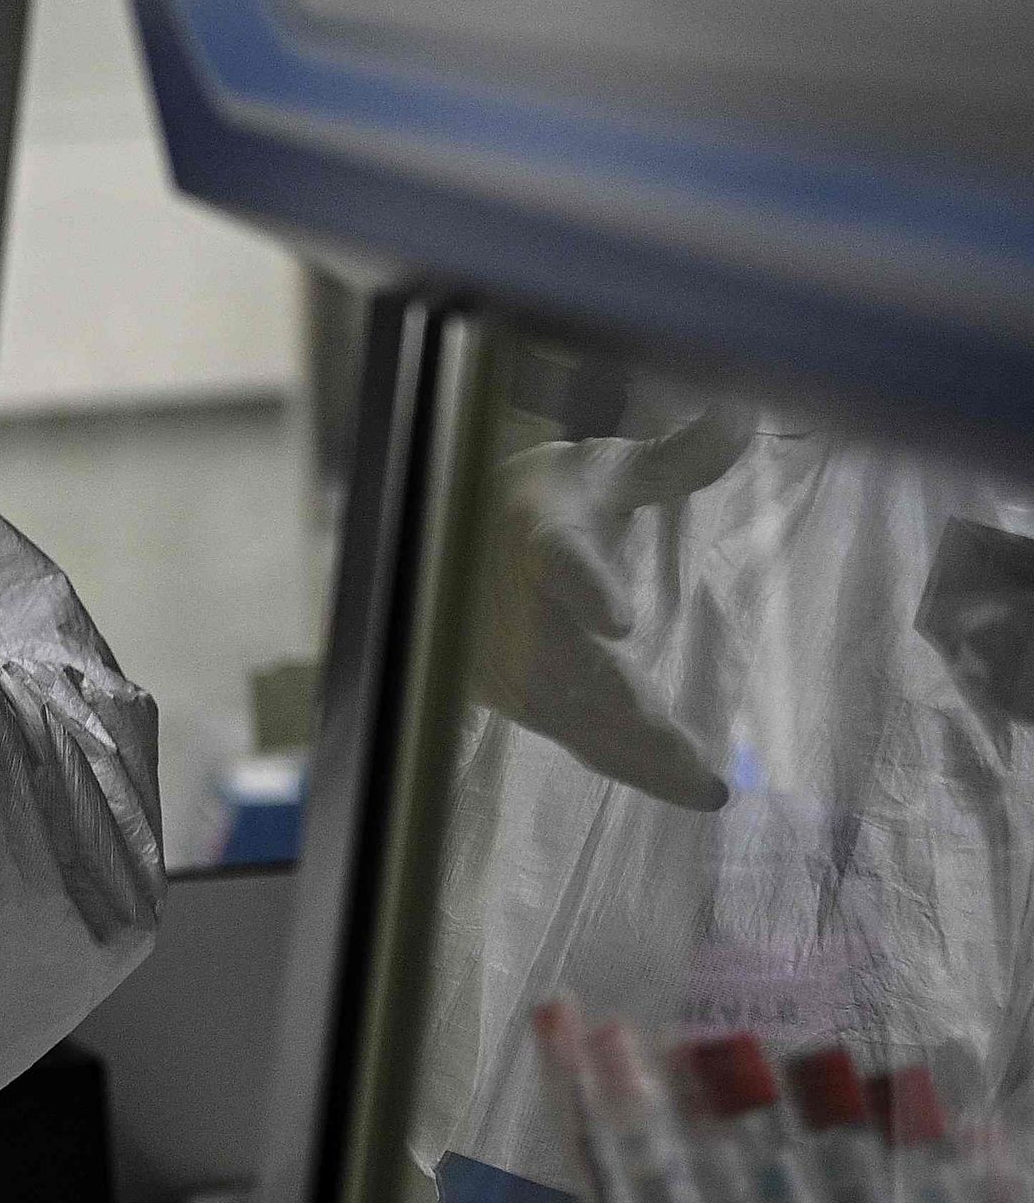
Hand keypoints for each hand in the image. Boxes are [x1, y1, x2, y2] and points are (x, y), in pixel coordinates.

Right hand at [470, 412, 747, 809]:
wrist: (455, 539)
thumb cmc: (551, 500)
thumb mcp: (607, 470)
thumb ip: (674, 459)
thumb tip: (746, 415)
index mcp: (535, 531)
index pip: (556, 559)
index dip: (583, 589)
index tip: (618, 617)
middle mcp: (507, 602)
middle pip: (564, 665)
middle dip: (628, 717)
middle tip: (696, 763)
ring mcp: (499, 656)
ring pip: (567, 714)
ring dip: (635, 755)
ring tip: (704, 787)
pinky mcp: (508, 694)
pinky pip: (568, 732)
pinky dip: (623, 761)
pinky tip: (682, 785)